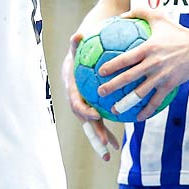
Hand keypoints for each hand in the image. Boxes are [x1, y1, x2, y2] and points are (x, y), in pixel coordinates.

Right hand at [64, 30, 118, 161]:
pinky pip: (99, 121)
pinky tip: (117, 142)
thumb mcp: (78, 42)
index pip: (76, 102)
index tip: (95, 115)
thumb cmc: (82, 46)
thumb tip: (77, 35)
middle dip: (93, 134)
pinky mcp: (92, 108)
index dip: (84, 110)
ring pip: (91, 125)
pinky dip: (106, 131)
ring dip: (100, 138)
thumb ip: (77, 42)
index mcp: (72, 87)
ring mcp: (84, 105)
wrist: (79, 54)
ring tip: (110, 152)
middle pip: (84, 120)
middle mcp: (76, 99)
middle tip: (104, 146)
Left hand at [97, 7, 188, 120]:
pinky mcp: (170, 85)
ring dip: (126, 103)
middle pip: (128, 78)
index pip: (125, 59)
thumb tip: (121, 15)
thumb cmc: (177, 31)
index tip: (99, 72)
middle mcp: (152, 64)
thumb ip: (139, 12)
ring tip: (114, 110)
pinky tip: (138, 117)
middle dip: (112, 87)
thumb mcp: (159, 17)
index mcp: (147, 48)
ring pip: (140, 93)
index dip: (111, 66)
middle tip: (99, 93)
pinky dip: (147, 110)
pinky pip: (156, 100)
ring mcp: (162, 76)